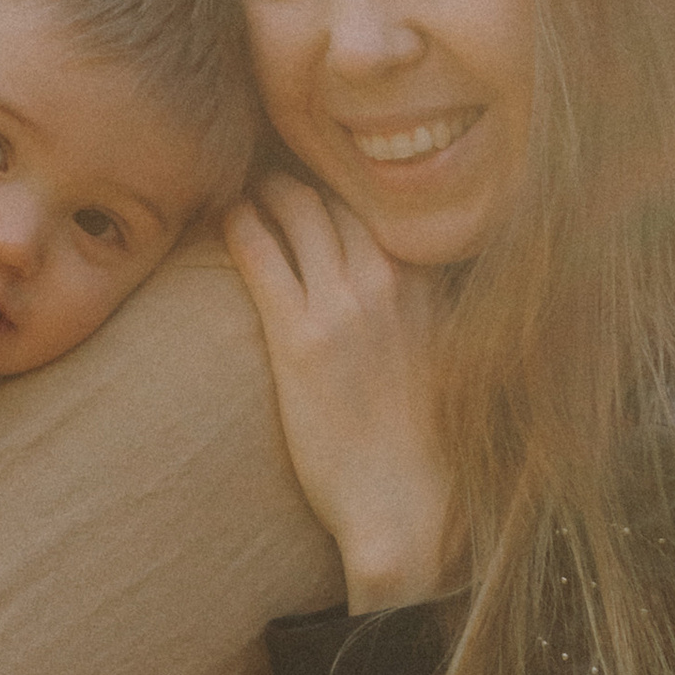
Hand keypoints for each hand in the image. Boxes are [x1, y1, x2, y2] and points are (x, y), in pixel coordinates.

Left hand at [223, 183, 459, 612]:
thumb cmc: (429, 447)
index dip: (352, 183)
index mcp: (431, 287)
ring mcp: (346, 307)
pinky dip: (241, 225)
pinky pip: (262, 257)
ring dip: (269, 190)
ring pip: (300, 212)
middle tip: (274, 168)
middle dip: (305, 175)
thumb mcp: (448, 361)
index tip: (327, 172)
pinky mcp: (300, 340)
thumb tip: (409, 291)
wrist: (408, 507)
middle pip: (341, 198)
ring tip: (246, 185)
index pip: (385, 207)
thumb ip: (429, 312)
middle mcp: (392, 283)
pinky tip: (225, 216)